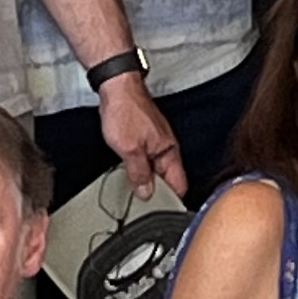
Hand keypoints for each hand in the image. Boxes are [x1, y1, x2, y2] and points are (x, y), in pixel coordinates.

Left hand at [98, 74, 183, 195]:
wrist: (118, 87)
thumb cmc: (126, 111)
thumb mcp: (129, 150)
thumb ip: (140, 173)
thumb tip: (146, 193)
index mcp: (169, 152)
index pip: (180, 184)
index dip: (172, 201)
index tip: (162, 211)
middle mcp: (166, 147)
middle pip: (168, 178)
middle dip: (157, 191)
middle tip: (142, 203)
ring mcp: (156, 141)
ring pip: (156, 168)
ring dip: (146, 178)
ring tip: (134, 188)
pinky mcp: (145, 135)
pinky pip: (147, 158)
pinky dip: (139, 166)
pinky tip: (129, 170)